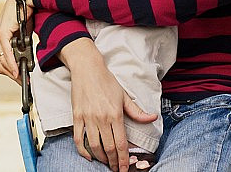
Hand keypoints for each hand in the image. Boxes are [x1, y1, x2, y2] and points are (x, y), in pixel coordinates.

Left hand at [0, 0, 33, 82]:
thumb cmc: (26, 15)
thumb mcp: (23, 35)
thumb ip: (21, 47)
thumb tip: (24, 62)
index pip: (0, 63)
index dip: (10, 73)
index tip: (21, 80)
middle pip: (0, 66)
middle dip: (12, 76)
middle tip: (24, 82)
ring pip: (2, 62)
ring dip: (13, 72)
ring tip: (23, 78)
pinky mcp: (1, 33)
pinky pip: (6, 54)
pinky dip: (12, 64)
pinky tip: (19, 70)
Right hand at [62, 39, 157, 171]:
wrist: (87, 68)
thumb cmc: (106, 81)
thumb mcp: (124, 95)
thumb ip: (137, 111)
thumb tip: (152, 118)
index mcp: (115, 114)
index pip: (121, 143)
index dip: (123, 159)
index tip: (124, 168)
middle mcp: (101, 118)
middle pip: (108, 148)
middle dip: (113, 162)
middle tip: (117, 169)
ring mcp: (88, 118)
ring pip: (94, 146)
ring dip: (101, 158)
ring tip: (106, 163)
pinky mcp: (77, 116)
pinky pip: (78, 138)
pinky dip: (83, 151)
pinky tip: (89, 156)